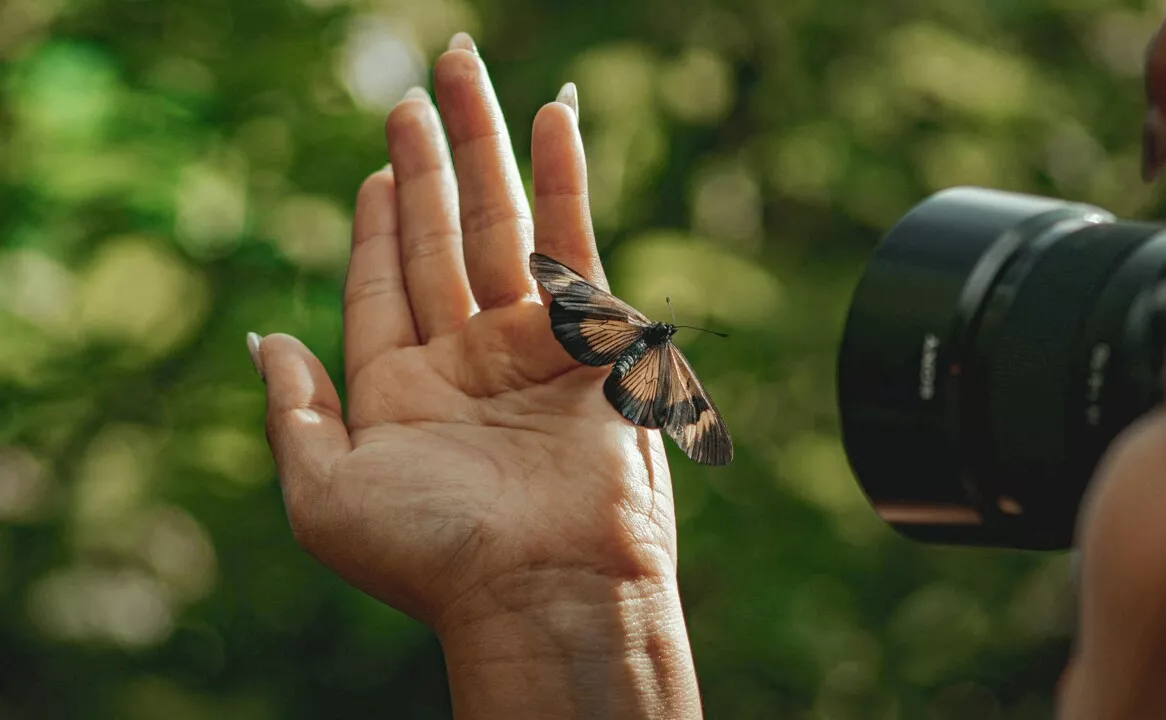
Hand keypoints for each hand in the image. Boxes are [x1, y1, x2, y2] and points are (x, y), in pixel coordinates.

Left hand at [250, 33, 698, 718]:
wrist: (547, 587)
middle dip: (425, 162)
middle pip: (438, 236)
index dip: (373, 220)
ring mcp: (528, 342)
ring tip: (465, 70)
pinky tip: (551, 116)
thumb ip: (293, 412)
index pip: (382, 283)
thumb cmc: (432, 552)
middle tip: (415, 88)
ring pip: (500, 222)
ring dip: (484, 145)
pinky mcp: (588, 334)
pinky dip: (563, 176)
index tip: (372, 165)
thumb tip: (266, 341)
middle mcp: (464, 359)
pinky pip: (573, 238)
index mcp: (399, 391)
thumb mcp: (326, 494)